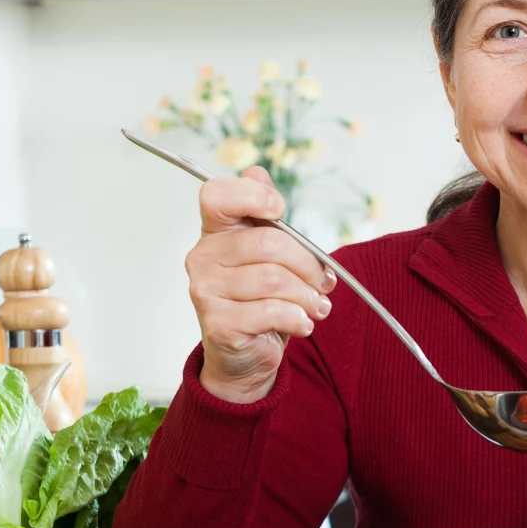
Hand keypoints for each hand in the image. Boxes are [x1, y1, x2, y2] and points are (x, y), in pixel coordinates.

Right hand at [185, 166, 336, 402]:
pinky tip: (302, 323)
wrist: (245, 354)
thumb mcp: (269, 255)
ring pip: (274, 280)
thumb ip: (266, 217)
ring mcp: (206, 291)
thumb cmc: (260, 300)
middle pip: (268, 243)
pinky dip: (298, 318)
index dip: (253, 196)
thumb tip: (259, 174)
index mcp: (215, 231)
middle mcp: (203, 257)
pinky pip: (271, 312)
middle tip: (323, 281)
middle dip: (307, 264)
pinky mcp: (218, 323)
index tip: (280, 212)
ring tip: (317, 306)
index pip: (217, 196)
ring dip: (307, 295)